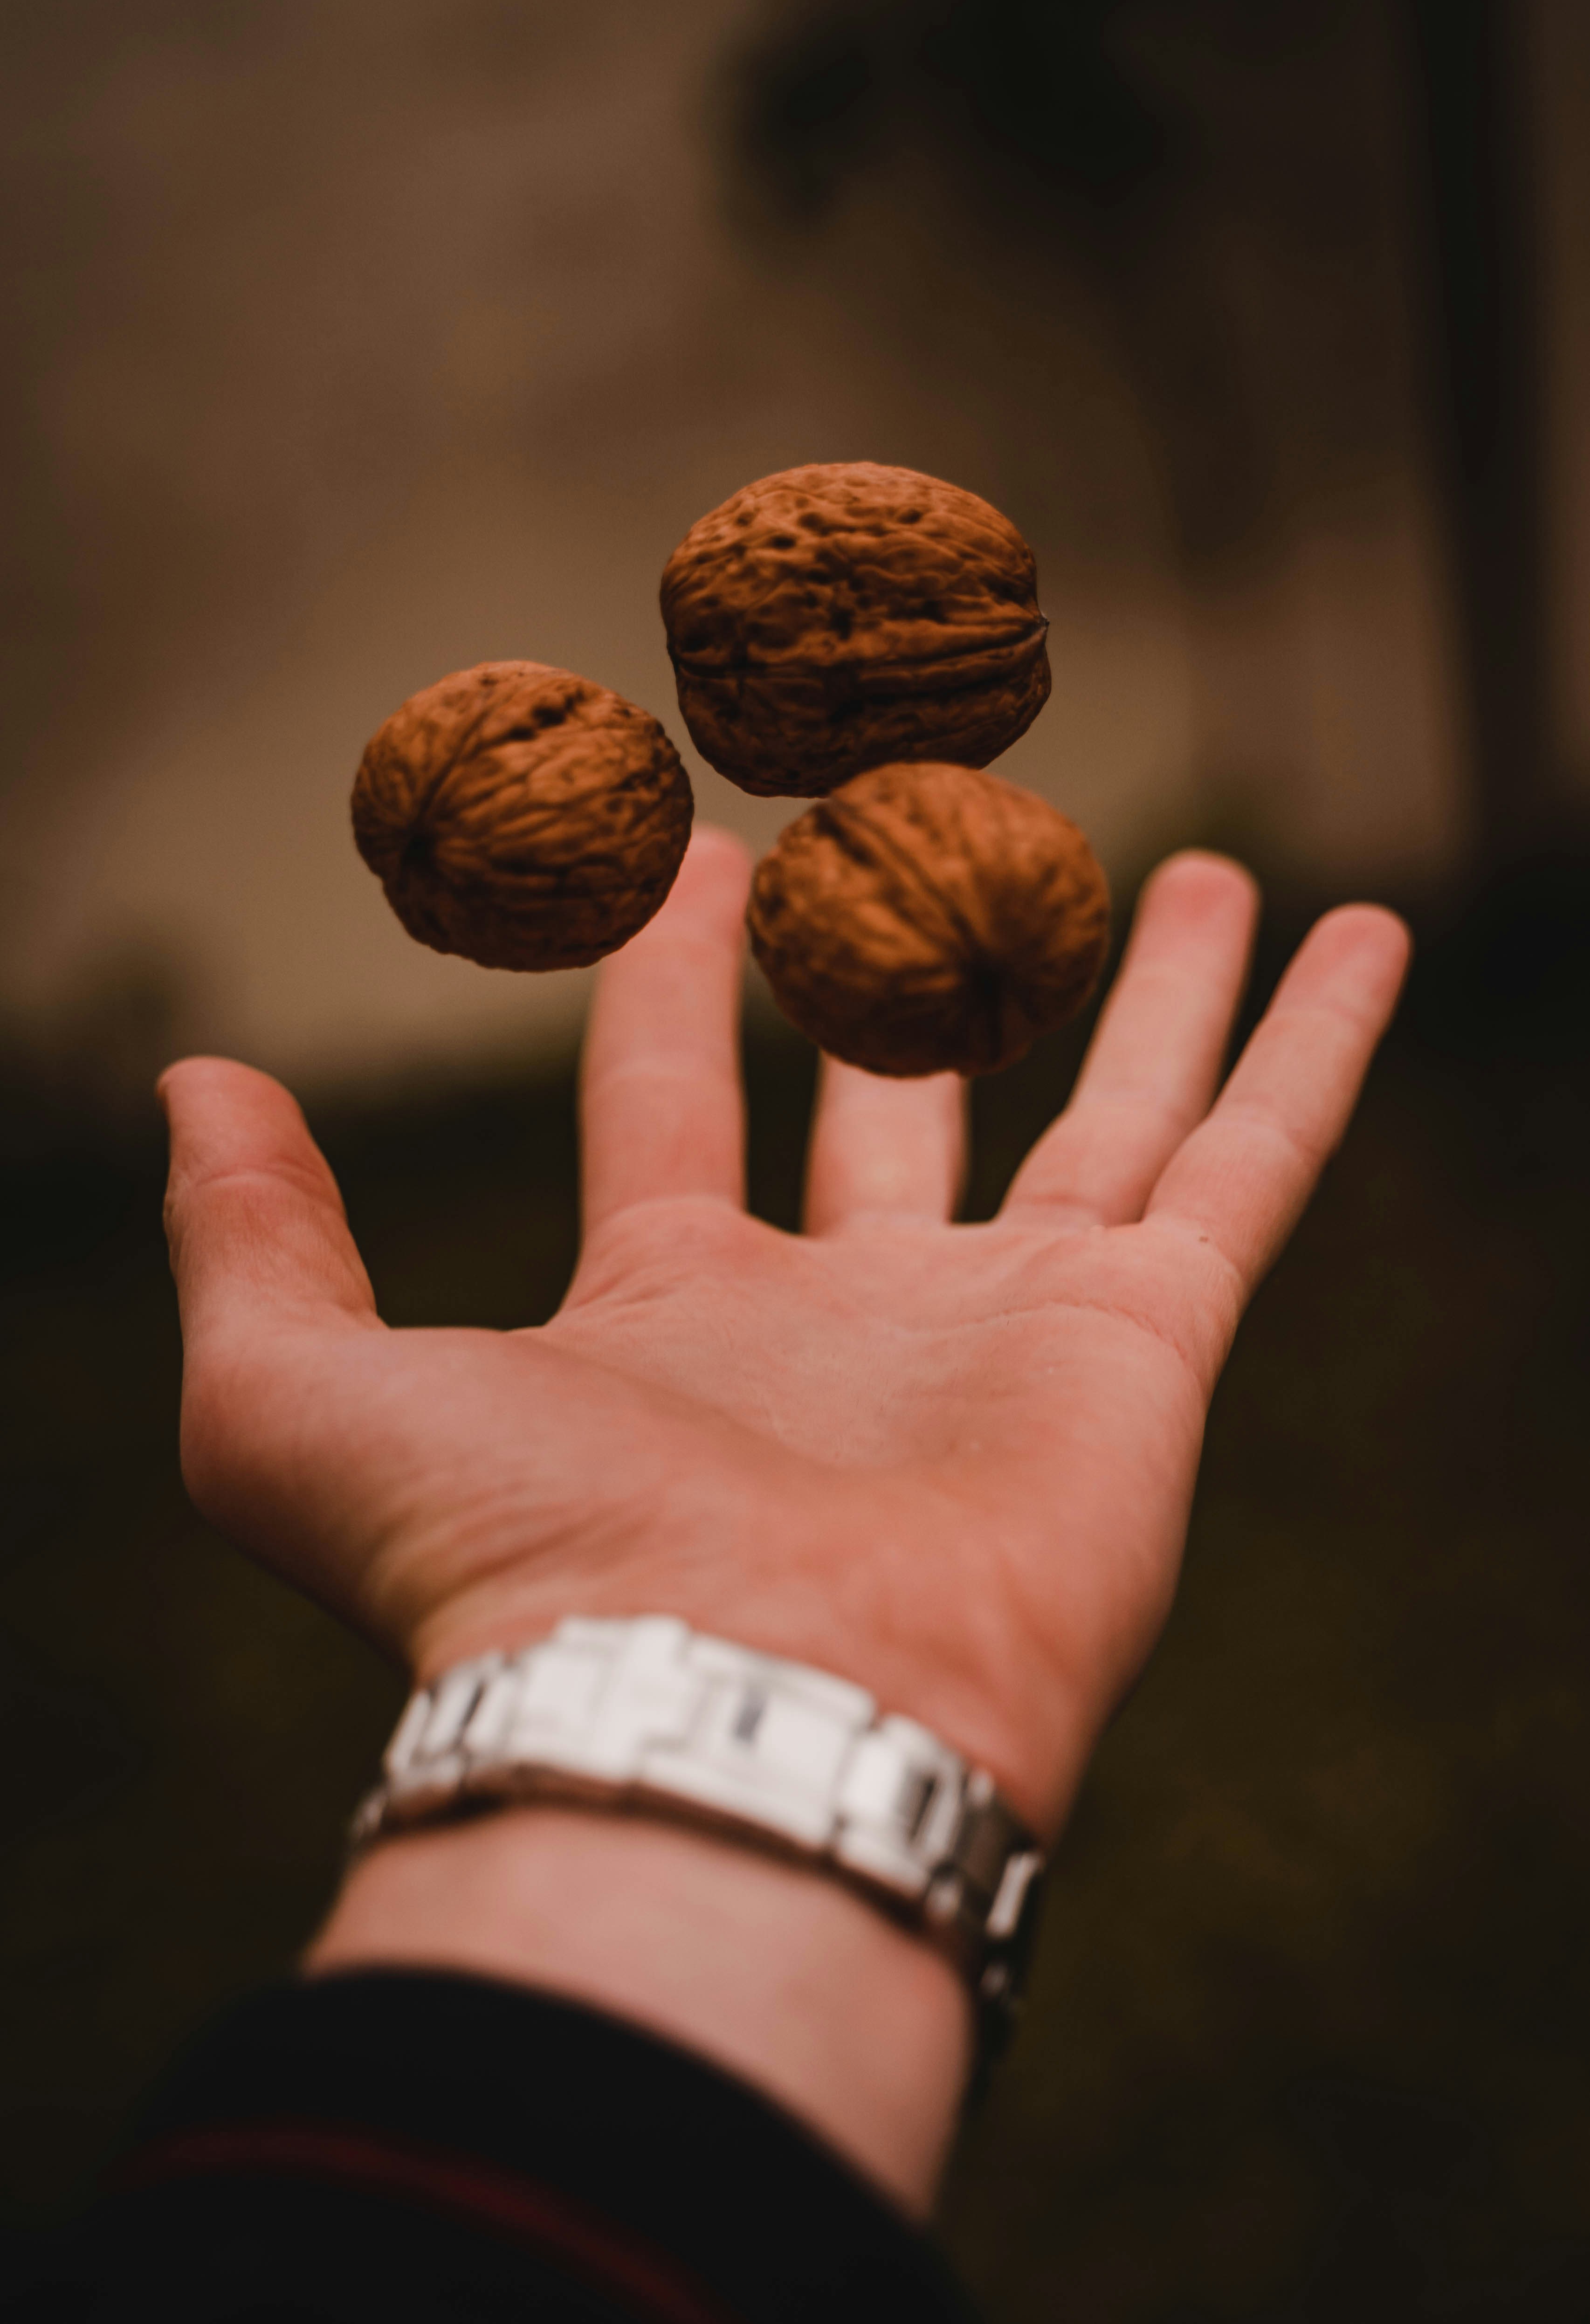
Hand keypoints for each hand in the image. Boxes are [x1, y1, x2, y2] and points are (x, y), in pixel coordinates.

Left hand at [161, 833, 1407, 1838]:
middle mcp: (854, 1318)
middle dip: (919, 976)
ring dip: (1155, 997)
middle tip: (943, 844)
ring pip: (1107, 1113)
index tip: (698, 855)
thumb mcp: (296, 1402)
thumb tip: (190, 1084)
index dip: (668, 975)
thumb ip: (245, 1243)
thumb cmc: (512, 1582)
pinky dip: (1314, 1047)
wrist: (721, 1721)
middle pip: (903, 1099)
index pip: (667, 1097)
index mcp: (676, 1316)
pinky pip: (1251, 1158)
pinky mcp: (1148, 1341)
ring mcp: (1014, 1326)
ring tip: (1201, 876)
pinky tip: (1357, 933)